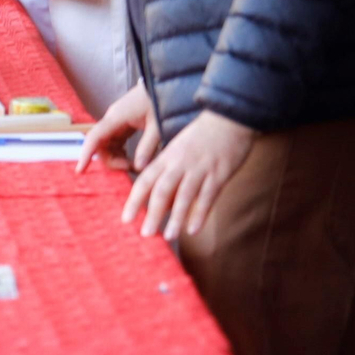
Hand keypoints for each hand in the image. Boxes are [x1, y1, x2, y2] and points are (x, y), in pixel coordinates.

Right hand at [77, 81, 157, 173]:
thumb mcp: (156, 126)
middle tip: (132, 168)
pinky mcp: (121, 124)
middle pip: (100, 145)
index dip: (86, 154)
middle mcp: (112, 120)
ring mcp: (116, 122)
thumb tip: (138, 168)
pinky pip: (114, 142)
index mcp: (116, 117)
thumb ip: (147, 146)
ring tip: (135, 165)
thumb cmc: (158, 100)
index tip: (80, 170)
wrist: (160, 85)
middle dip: (111, 161)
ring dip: (116, 158)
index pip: (95, 137)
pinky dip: (120, 153)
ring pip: (106, 145)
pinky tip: (133, 158)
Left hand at [122, 109, 255, 240]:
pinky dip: (200, 214)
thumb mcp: (179, 149)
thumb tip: (164, 204)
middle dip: (152, 213)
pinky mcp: (219, 174)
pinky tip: (193, 230)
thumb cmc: (202, 135)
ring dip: (175, 218)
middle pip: (161, 190)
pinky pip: (207, 197)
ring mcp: (200, 169)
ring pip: (184, 196)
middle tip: (145, 234)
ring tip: (168, 236)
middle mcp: (180, 163)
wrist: (228, 117)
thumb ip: (170, 173)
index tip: (126, 219)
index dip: (135, 200)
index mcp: (168, 156)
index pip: (146, 180)